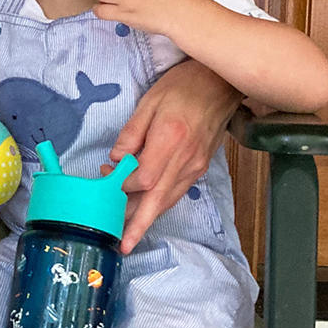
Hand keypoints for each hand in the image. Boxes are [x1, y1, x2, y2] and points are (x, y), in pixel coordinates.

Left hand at [105, 59, 241, 253]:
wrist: (221, 83)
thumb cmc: (183, 86)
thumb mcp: (150, 101)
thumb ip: (132, 132)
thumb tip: (116, 159)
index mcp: (171, 140)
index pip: (143, 178)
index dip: (122, 185)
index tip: (106, 177)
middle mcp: (186, 159)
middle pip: (159, 200)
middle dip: (139, 225)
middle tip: (123, 245)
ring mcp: (196, 166)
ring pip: (169, 199)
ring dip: (149, 217)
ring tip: (129, 232)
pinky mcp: (201, 166)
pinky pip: (178, 190)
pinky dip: (161, 202)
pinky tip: (148, 206)